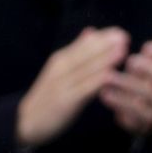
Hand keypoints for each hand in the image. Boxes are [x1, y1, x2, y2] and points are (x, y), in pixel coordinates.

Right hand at [18, 27, 130, 147]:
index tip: (121, 32)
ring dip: (105, 59)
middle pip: (85, 53)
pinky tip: (111, 76)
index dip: (102, 37)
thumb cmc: (50, 96)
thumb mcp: (61, 70)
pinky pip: (84, 89)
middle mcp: (61, 68)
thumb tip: (91, 31)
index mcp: (61, 59)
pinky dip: (97, 81)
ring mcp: (62, 84)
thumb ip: (77, 51)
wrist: (27, 121)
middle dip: (105, 44)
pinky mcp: (65, 100)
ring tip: (123, 51)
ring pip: (86, 69)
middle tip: (125, 37)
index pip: (83, 44)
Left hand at [100, 29, 151, 136]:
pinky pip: (134, 113)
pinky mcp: (144, 122)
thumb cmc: (146, 86)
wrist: (148, 120)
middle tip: (130, 61)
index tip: (145, 47)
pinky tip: (104, 93)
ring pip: (147, 94)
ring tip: (107, 76)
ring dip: (127, 83)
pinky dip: (119, 102)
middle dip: (146, 66)